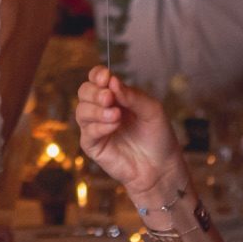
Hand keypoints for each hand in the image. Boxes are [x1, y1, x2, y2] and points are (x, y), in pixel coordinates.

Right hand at [74, 65, 182, 198]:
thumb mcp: (152, 110)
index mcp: (115, 96)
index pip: (97, 79)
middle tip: (109, 98)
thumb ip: (132, 96)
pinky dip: (99, 126)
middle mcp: (102, 109)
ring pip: (81, 110)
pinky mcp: (93, 145)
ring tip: (116, 115)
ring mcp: (95, 127)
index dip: (97, 75)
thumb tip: (112, 81)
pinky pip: (87, 131)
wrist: (161, 167)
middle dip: (94, 92)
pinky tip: (114, 126)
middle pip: (84, 91)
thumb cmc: (158, 137)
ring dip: (96, 110)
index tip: (106, 77)